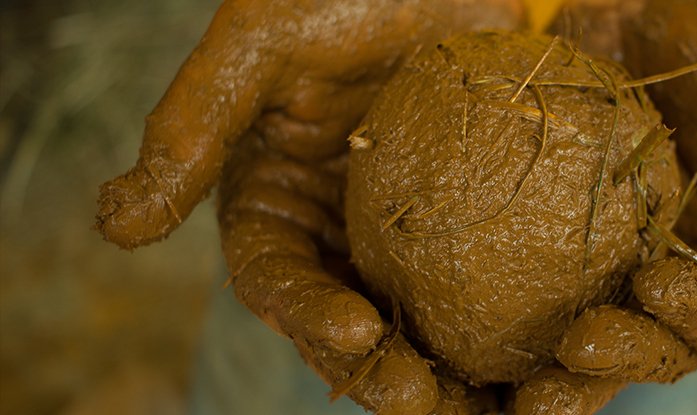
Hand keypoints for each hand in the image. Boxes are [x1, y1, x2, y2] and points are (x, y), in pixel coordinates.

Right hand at [96, 0, 522, 412]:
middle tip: (423, 401)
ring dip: (447, 376)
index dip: (307, 314)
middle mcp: (339, 233)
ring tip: (484, 408)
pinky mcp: (479, 229)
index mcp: (276, 202)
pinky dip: (513, 331)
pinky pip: (494, 290)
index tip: (356, 332)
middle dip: (381, 373)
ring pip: (422, 327)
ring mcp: (411, 237)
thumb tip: (115, 225)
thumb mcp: (263, 45)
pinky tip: (544, 358)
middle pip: (350, 325)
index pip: (276, 279)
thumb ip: (194, 127)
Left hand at [542, 0, 696, 403]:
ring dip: (560, 368)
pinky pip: (531, 276)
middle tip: (573, 357)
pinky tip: (474, 329)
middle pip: (656, 342)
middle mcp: (687, 274)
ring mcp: (618, 255)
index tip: (664, 284)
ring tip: (522, 390)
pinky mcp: (560, 229)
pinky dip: (507, 309)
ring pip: (593, 326)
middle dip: (619, 360)